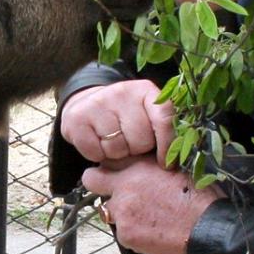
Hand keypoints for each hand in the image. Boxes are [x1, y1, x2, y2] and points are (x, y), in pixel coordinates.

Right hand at [60, 80, 175, 164]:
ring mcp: (97, 103)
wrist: (85, 104)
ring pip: (118, 149)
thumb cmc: (124, 116)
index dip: (167, 145)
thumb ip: (162, 128)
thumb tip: (176, 159)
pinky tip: (96, 142)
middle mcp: (121, 92)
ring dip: (117, 153)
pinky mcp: (77, 118)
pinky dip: (97, 155)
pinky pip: (95, 153)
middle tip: (129, 141)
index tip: (166, 163)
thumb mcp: (145, 114)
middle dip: (137, 148)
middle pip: (141, 139)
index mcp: (145, 90)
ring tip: (113, 140)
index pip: (165, 118)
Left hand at [80, 158, 220, 253]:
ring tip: (144, 217)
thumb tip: (145, 167)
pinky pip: (121, 232)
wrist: (208, 231)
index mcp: (139, 166)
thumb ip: (152, 167)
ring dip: (119, 211)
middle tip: (113, 191)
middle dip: (98, 183)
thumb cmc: (201, 198)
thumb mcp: (177, 169)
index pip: (108, 158)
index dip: (112, 165)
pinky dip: (133, 232)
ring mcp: (122, 212)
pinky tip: (152, 232)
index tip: (117, 171)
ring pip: (107, 209)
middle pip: (91, 179)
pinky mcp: (125, 235)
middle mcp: (124, 186)